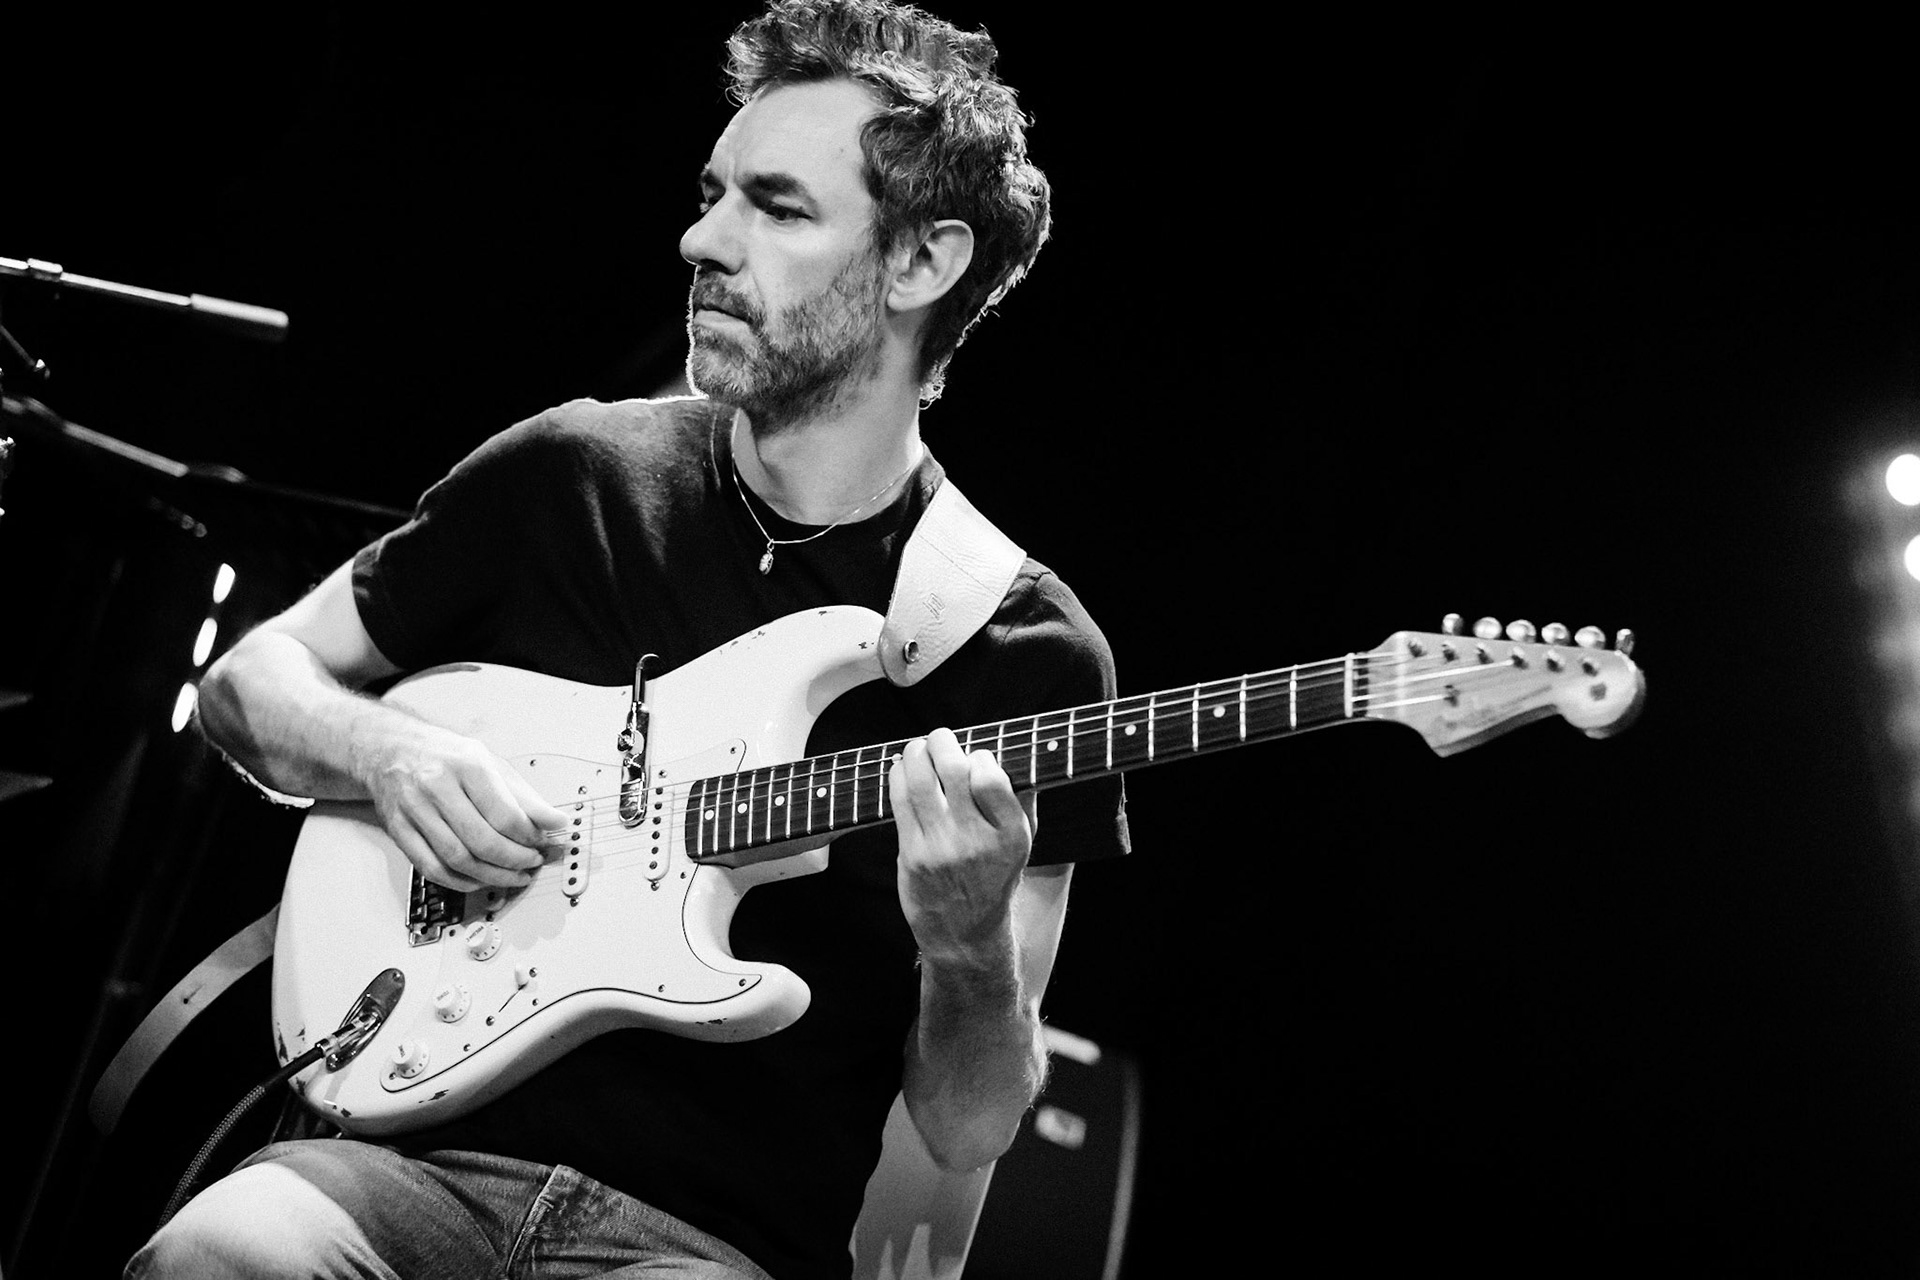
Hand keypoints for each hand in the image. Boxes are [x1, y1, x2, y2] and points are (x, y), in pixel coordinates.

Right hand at [358, 718, 569, 891]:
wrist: (391, 748)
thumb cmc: (446, 755)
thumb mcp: (490, 763)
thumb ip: (524, 796)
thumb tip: (556, 821)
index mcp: (466, 765)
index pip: (505, 814)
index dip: (530, 837)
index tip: (544, 842)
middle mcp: (436, 786)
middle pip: (482, 841)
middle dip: (515, 860)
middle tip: (532, 863)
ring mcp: (413, 810)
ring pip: (457, 860)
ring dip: (492, 876)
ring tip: (513, 875)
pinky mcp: (399, 830)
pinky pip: (432, 869)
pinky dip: (460, 881)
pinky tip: (480, 879)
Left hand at [888, 728, 1035, 962]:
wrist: (966, 932)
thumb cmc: (994, 877)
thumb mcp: (1023, 844)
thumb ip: (1021, 800)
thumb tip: (1006, 751)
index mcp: (1011, 836)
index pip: (989, 777)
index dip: (978, 756)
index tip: (975, 757)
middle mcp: (977, 842)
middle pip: (952, 772)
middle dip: (942, 742)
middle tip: (940, 737)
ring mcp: (941, 850)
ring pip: (919, 782)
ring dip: (915, 753)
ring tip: (918, 748)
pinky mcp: (912, 856)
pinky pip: (900, 802)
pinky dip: (897, 776)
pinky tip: (901, 769)